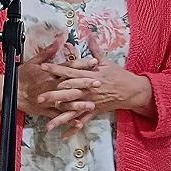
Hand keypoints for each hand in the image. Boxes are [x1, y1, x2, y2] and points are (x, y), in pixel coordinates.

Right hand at [16, 35, 97, 118]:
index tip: (94, 62)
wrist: (10, 92)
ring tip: (92, 105)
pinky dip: (68, 119)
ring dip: (79, 103)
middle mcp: (51, 86)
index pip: (68, 67)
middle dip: (85, 83)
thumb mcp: (34, 61)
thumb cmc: (22, 76)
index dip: (82, 64)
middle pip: (70, 84)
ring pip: (66, 101)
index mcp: (50, 73)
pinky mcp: (45, 110)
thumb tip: (60, 38)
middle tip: (98, 82)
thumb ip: (49, 50)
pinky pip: (58, 116)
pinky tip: (79, 121)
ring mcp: (49, 99)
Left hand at [37, 39, 152, 134]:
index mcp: (89, 76)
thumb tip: (89, 34)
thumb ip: (95, 49)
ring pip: (73, 111)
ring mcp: (91, 102)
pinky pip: (83, 121)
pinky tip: (63, 135)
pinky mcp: (94, 111)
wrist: (131, 91)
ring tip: (48, 124)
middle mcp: (88, 90)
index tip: (43, 67)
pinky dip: (74, 129)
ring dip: (60, 117)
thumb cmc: (119, 75)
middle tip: (39, 98)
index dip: (56, 69)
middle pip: (68, 93)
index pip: (69, 71)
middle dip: (53, 96)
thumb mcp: (107, 61)